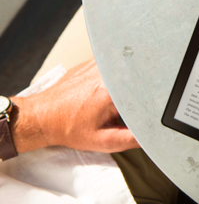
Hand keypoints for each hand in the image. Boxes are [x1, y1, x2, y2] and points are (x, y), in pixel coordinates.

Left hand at [11, 59, 138, 152]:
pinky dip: (114, 79)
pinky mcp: (93, 61)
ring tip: (107, 102)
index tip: (141, 113)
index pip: (144, 91)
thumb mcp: (102, 141)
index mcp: (111, 91)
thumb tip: (150, 135)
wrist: (42, 117)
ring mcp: (98, 64)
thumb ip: (131, 139)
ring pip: (126, 72)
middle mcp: (105, 72)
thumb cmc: (68, 128)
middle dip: (134, 96)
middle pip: (137, 80)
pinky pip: (114, 67)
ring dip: (125, 86)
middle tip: (121, 111)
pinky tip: (100, 93)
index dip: (148, 103)